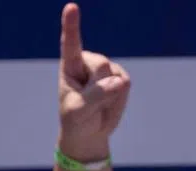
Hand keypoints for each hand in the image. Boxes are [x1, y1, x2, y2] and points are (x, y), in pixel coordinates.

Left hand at [57, 3, 130, 160]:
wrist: (88, 133)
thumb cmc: (76, 121)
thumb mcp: (78, 112)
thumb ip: (95, 96)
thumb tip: (120, 80)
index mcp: (69, 67)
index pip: (70, 44)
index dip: (71, 25)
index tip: (71, 7)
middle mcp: (88, 62)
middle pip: (101, 65)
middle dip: (99, 88)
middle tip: (90, 104)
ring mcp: (106, 68)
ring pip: (115, 75)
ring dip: (108, 97)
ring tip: (98, 106)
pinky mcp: (121, 77)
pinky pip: (125, 85)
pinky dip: (118, 101)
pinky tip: (108, 105)